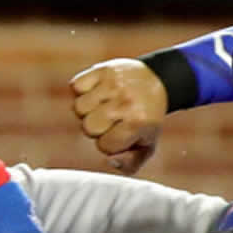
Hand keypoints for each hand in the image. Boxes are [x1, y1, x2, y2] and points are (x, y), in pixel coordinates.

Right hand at [69, 58, 166, 172]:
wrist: (157, 81)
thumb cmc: (147, 118)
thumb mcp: (147, 145)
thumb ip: (130, 164)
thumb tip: (109, 161)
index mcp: (137, 122)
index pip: (104, 146)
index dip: (110, 143)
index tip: (123, 133)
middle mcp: (125, 102)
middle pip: (88, 127)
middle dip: (97, 127)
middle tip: (112, 119)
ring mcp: (113, 84)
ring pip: (78, 108)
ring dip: (87, 109)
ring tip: (103, 105)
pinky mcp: (103, 69)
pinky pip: (75, 86)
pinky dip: (81, 90)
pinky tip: (97, 92)